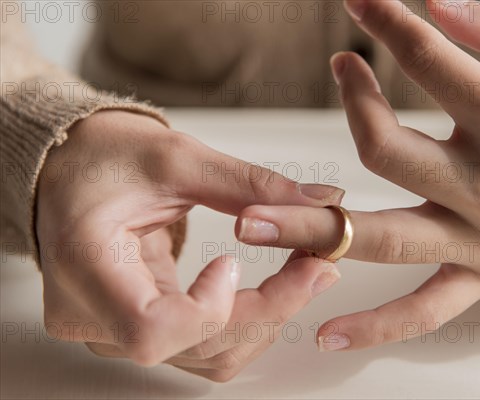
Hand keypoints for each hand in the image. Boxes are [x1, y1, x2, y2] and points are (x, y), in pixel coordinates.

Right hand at [37, 110, 343, 364]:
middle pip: (195, 345)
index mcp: (86, 262)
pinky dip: (248, 322)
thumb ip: (251, 186)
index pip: (151, 330)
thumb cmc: (105, 158)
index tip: (233, 263)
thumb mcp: (178, 158)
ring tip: (305, 270)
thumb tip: (324, 202)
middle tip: (319, 264)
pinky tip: (276, 288)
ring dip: (267, 318)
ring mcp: (113, 329)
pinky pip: (203, 347)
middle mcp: (91, 313)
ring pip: (208, 356)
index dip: (209, 310)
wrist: (71, 171)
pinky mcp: (136, 329)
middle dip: (270, 308)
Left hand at [234, 0, 479, 349]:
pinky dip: (375, 326)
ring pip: (382, 241)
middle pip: (384, 152)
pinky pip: (424, 312)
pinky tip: (325, 335)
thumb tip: (436, 3)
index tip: (359, 0)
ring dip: (310, 231)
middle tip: (345, 68)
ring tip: (251, 224)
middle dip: (354, 103)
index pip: (429, 61)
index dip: (386, 19)